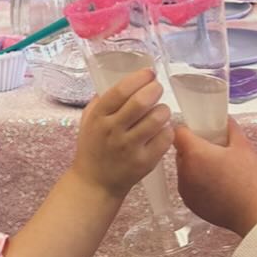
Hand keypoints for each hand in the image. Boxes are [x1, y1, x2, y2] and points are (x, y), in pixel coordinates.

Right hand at [74, 67, 172, 197]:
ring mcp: (129, 148)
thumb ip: (102, 100)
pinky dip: (167, 130)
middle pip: (141, 102)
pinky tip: (161, 130)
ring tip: (160, 111)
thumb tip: (124, 79)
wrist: (94, 183)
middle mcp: (113, 131)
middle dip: (154, 90)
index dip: (139, 78)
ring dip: (163, 109)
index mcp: (99, 117)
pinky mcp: (144, 162)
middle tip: (157, 89)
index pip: (121, 90)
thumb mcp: (89, 121)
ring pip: (156, 119)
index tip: (149, 73)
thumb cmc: (93, 148)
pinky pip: (165, 139)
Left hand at [174, 120, 256, 236]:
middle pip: (180, 151)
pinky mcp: (189, 203)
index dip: (188, 130)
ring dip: (194, 166)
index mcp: (194, 154)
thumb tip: (225, 119)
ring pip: (184, 169)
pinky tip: (215, 186)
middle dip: (193, 148)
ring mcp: (184, 190)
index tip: (200, 132)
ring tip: (216, 170)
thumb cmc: (249, 177)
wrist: (253, 212)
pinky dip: (196, 183)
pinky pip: (187, 186)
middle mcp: (184, 171)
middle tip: (213, 151)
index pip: (178, 133)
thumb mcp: (243, 146)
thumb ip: (230, 128)